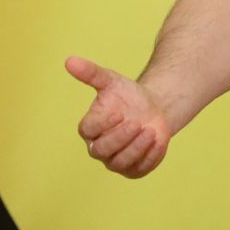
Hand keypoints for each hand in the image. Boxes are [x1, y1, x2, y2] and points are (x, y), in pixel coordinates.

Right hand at [66, 55, 172, 177]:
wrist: (153, 108)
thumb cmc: (128, 95)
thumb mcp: (111, 81)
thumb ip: (91, 73)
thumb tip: (69, 60)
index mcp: (90, 128)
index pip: (88, 130)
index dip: (102, 123)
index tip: (119, 112)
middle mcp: (99, 147)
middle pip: (101, 151)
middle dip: (120, 138)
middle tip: (137, 123)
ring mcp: (115, 160)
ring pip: (119, 163)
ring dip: (136, 148)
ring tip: (150, 131)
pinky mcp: (133, 169)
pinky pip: (138, 169)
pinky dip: (150, 157)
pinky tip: (159, 141)